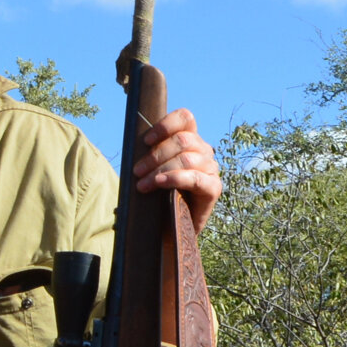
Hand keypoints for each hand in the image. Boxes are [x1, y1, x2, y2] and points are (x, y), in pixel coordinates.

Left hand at [133, 107, 224, 224]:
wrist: (172, 227)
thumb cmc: (160, 195)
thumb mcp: (152, 169)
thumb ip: (150, 153)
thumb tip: (133, 141)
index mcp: (191, 140)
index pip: (186, 119)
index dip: (166, 125)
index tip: (146, 141)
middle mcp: (204, 151)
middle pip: (183, 140)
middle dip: (155, 155)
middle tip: (137, 171)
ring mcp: (211, 169)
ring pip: (186, 159)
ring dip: (159, 170)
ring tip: (142, 184)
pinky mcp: (213, 188)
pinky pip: (195, 178)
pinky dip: (174, 178)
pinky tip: (159, 184)